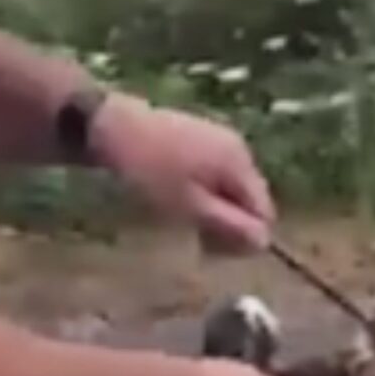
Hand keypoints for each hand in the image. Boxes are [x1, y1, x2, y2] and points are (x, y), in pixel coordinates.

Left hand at [92, 92, 274, 252]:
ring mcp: (217, 138)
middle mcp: (237, 147)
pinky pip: (213, 173)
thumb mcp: (190, 206)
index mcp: (240, 163)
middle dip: (229, 224)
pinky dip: (202, 192)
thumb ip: (229, 225)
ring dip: (214, 210)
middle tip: (195, 240)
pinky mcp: (197, 136)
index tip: (211, 249)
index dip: (244, 236)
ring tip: (182, 219)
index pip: (264, 211)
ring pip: (230, 188)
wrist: (110, 126)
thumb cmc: (149, 172)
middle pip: (249, 199)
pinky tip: (175, 197)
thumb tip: (265, 243)